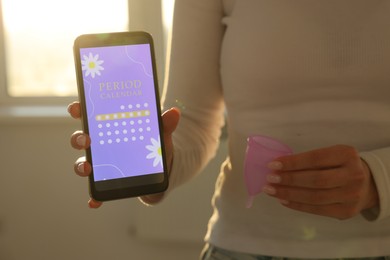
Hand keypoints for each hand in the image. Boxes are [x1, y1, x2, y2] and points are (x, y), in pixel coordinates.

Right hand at [68, 101, 179, 207]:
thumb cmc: (154, 145)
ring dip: (81, 166)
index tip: (77, 108)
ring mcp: (102, 164)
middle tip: (86, 139)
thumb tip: (175, 113)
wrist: (161, 168)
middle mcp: (100, 145)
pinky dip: (94, 196)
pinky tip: (94, 202)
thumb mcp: (160, 134)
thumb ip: (165, 124)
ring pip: (84, 163)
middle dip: (79, 139)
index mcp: (109, 128)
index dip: (79, 110)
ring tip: (88, 168)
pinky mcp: (107, 181)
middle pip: (81, 139)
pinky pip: (97, 190)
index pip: (89, 116)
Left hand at [263, 145, 378, 219]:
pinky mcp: (346, 211)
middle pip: (316, 179)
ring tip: (272, 191)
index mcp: (347, 155)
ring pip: (315, 197)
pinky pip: (317, 210)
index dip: (293, 162)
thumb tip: (277, 167)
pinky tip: (283, 200)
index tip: (272, 165)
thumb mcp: (330, 156)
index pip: (315, 158)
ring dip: (289, 194)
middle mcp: (353, 175)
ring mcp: (351, 195)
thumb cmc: (339, 166)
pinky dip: (297, 205)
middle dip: (289, 179)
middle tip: (270, 179)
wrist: (366, 185)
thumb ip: (309, 161)